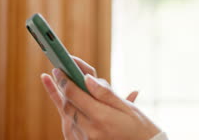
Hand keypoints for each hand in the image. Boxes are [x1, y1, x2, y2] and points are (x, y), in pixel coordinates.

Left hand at [40, 56, 160, 139]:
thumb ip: (105, 93)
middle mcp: (91, 130)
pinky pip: (71, 127)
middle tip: (58, 71)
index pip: (76, 94)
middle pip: (68, 105)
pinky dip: (67, 113)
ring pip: (68, 116)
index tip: (60, 67)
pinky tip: (66, 102)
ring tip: (58, 83)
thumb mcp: (127, 108)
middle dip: (62, 87)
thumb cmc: (140, 127)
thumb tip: (88, 79)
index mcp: (102, 117)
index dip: (65, 80)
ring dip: (63, 99)